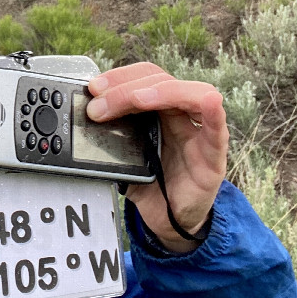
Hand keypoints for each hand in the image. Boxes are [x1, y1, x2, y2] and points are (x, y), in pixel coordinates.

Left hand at [86, 62, 227, 252]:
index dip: (118, 78)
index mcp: (157, 110)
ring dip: (160, 92)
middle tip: (99, 106)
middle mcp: (179, 114)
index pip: (142, 78)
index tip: (93, 88)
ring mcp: (198, 131)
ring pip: (190, 94)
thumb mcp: (123, 159)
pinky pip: (217, 129)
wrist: (169, 219)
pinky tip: (208, 101)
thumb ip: (108, 142)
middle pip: (160, 81)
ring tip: (136, 100)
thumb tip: (79, 127)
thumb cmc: (151, 184)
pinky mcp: (212, 155)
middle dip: (125, 88)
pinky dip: (213, 112)